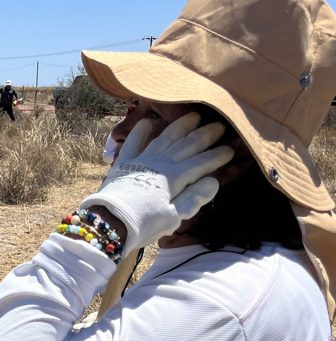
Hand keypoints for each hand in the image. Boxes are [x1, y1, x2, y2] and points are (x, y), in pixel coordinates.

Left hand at [80, 112, 233, 258]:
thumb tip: (214, 181)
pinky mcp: (124, 163)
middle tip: (219, 126)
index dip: (217, 156)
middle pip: (187, 145)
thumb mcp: (173, 217)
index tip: (230, 149)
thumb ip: (194, 198)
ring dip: (180, 126)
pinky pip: (133, 142)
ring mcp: (141, 160)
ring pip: (165, 138)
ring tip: (193, 116)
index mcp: (175, 177)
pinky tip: (147, 121)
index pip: (201, 163)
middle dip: (205, 135)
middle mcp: (160, 163)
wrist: (109, 222)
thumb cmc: (144, 224)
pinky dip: (141, 131)